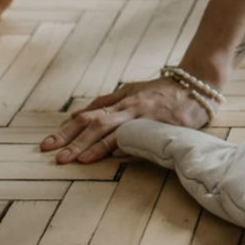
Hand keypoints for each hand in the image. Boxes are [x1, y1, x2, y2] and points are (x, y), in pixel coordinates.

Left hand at [41, 78, 210, 163]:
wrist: (198, 84)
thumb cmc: (162, 91)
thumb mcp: (131, 91)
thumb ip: (106, 103)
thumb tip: (76, 114)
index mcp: (120, 102)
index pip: (87, 117)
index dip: (66, 132)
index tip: (46, 146)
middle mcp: (129, 109)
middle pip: (96, 125)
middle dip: (74, 142)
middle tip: (55, 157)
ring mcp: (147, 117)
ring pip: (116, 131)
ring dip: (96, 146)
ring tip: (79, 160)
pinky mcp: (165, 125)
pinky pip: (144, 135)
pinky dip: (129, 144)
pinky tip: (116, 154)